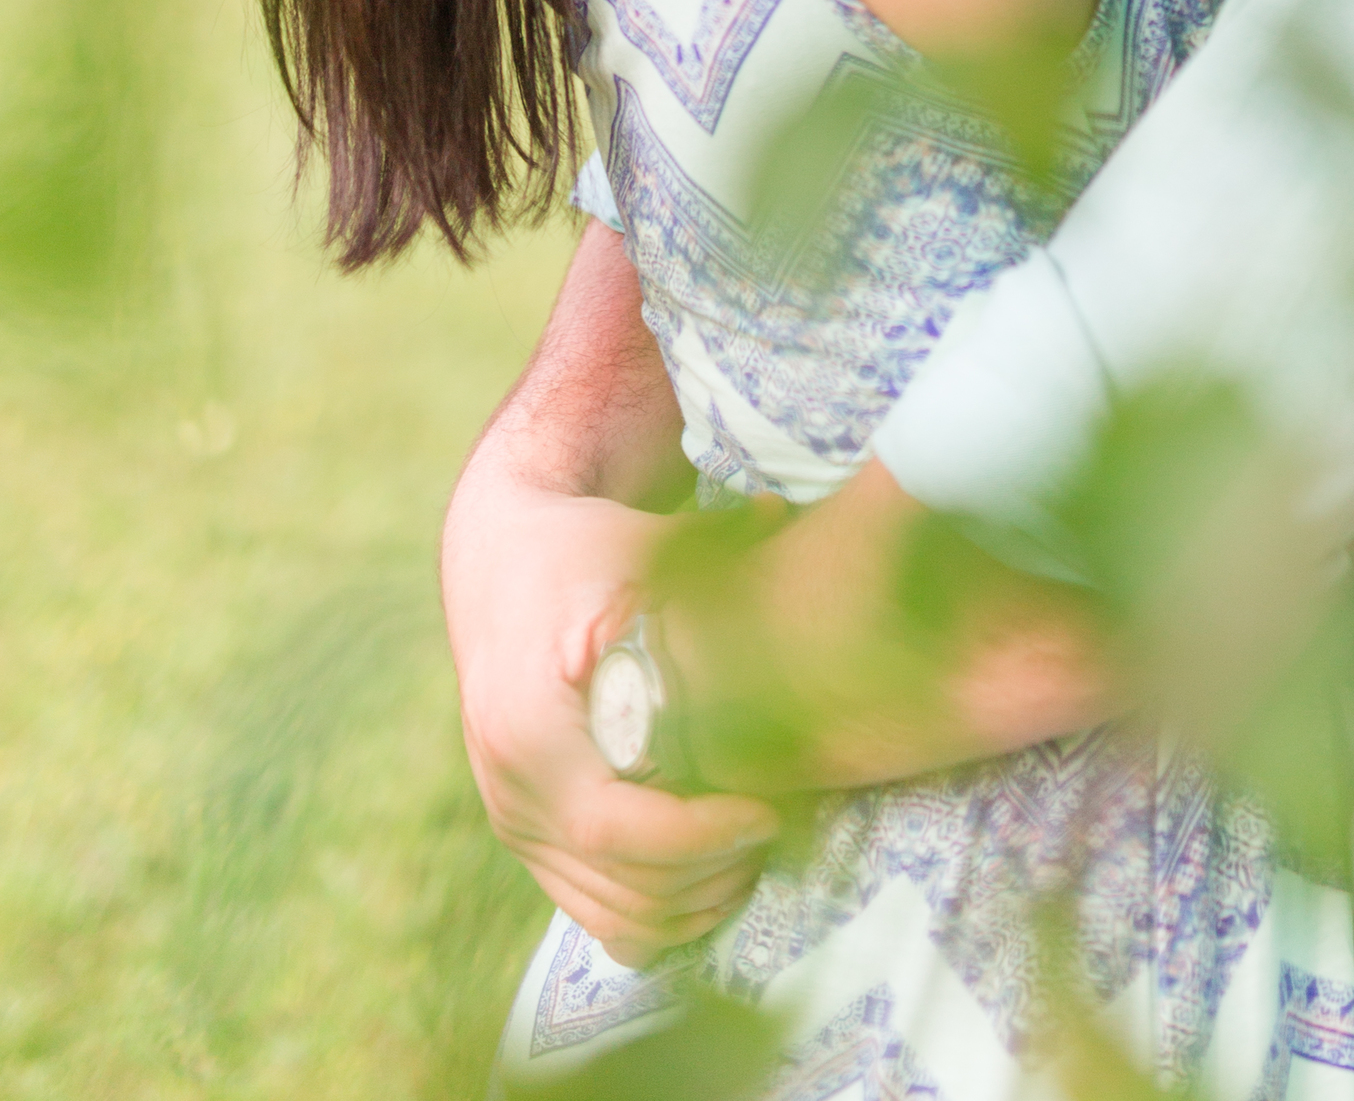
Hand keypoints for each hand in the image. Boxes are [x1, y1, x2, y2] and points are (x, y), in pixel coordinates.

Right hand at [442, 460, 777, 964]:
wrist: (502, 563)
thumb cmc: (581, 550)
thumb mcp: (633, 542)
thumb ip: (705, 539)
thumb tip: (776, 513)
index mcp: (528, 726)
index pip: (614, 827)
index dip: (699, 837)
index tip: (766, 811)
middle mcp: (509, 787)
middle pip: (620, 885)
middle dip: (711, 875)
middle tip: (777, 830)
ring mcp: (511, 820)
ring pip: (610, 915)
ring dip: (692, 902)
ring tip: (755, 852)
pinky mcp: (523, 834)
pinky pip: (591, 912)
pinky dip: (656, 915)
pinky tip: (709, 876)